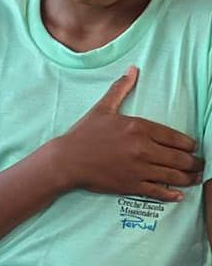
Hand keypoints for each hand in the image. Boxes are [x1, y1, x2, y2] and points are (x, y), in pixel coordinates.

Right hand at [58, 67, 202, 201]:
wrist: (66, 160)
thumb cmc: (83, 134)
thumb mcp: (102, 109)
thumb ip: (120, 89)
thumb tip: (132, 70)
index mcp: (139, 128)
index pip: (176, 137)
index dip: (189, 145)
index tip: (193, 148)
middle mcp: (143, 149)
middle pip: (180, 158)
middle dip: (194, 163)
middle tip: (199, 165)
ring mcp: (138, 169)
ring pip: (173, 175)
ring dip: (188, 178)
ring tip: (194, 178)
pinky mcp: (131, 185)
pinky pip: (158, 191)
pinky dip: (171, 194)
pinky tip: (179, 195)